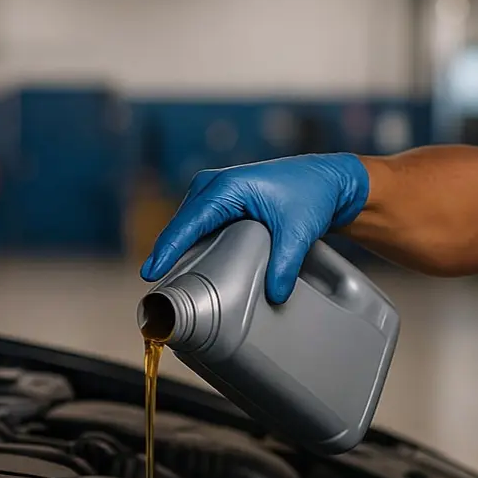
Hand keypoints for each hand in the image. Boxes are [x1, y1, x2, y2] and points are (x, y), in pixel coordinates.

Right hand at [139, 154, 369, 302]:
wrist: (326, 180)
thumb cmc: (312, 195)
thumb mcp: (299, 231)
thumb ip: (285, 264)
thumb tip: (275, 296)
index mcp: (228, 186)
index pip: (189, 222)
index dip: (168, 249)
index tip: (150, 273)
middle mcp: (215, 184)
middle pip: (182, 225)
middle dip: (167, 254)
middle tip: (158, 291)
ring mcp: (215, 190)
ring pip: (187, 225)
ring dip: (177, 250)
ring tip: (167, 283)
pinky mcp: (220, 201)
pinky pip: (196, 224)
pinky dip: (189, 243)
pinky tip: (185, 266)